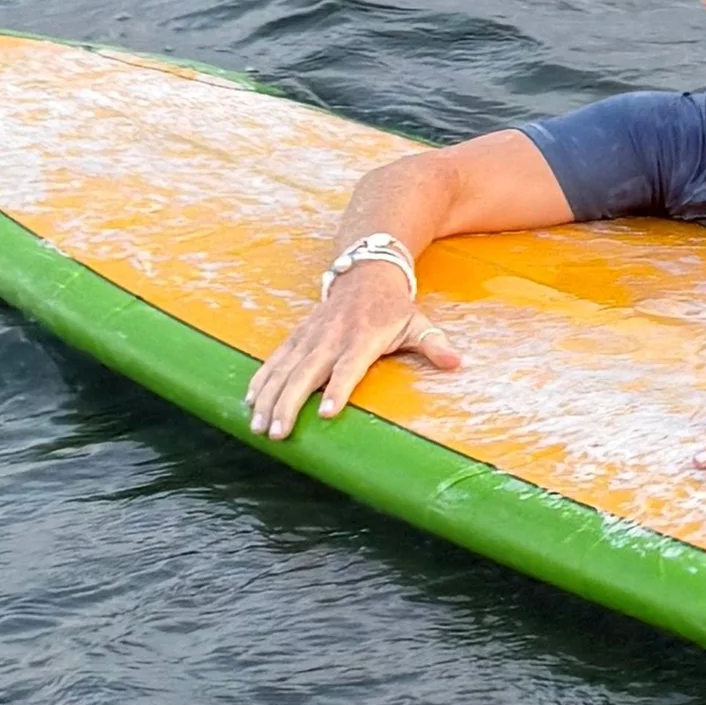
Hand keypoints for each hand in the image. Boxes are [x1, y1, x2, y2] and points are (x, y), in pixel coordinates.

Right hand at [244, 262, 461, 440]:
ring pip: (284, 369)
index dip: (337, 389)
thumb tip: (456, 363)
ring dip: (269, 398)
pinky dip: (261, 379)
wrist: (366, 271)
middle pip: (307, 373)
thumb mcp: (418, 323)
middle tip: (278, 433)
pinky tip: (249, 401)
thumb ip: (434, 345)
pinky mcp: (298, 335)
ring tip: (258, 427)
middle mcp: (332, 337)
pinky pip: (275, 358)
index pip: (349, 367)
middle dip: (289, 404)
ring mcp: (311, 336)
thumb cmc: (394, 306)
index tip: (325, 413)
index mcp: (363, 338)